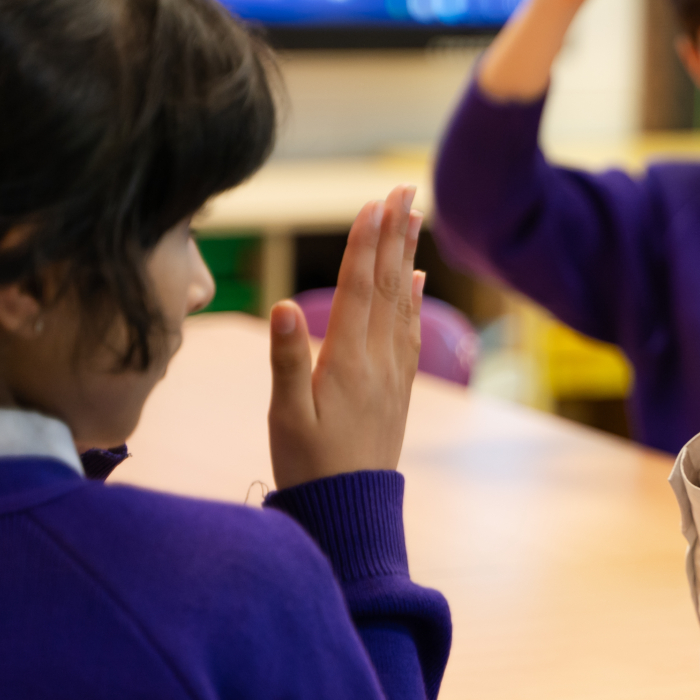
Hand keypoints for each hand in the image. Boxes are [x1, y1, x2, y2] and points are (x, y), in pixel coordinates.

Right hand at [267, 185, 423, 489]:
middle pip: (387, 283)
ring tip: (414, 217)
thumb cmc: (309, 466)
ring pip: (402, 301)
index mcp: (348, 360)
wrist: (351, 511)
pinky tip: (416, 280)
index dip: (365, 240)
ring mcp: (393, 372)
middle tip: (403, 188)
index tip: (374, 200)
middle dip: (393, 232)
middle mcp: (378, 359)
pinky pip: (409, 330)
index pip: (359, 286)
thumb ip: (287, 361)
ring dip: (406, 256)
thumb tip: (284, 307)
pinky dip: (413, 298)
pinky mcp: (397, 387)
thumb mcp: (286, 416)